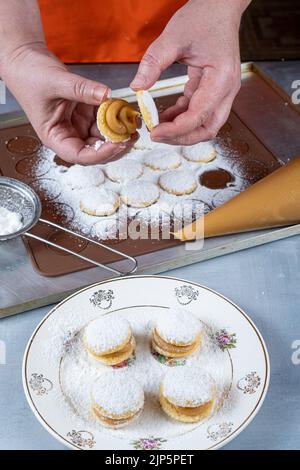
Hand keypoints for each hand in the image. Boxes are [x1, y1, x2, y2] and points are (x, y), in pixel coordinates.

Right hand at [1, 44, 136, 163]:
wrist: (26, 60)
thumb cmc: (30, 76)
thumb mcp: (56, 82)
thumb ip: (82, 90)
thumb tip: (106, 95)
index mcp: (55, 137)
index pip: (80, 155)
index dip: (100, 154)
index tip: (118, 144)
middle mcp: (68, 135)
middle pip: (96, 151)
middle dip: (115, 146)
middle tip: (132, 135)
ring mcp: (78, 125)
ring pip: (103, 137)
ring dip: (119, 132)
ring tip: (132, 122)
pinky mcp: (86, 114)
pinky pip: (104, 119)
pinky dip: (115, 116)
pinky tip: (124, 110)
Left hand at [131, 0, 248, 144]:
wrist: (219, 6)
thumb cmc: (203, 17)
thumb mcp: (174, 37)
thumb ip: (153, 62)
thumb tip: (137, 87)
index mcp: (221, 78)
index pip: (199, 115)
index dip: (176, 129)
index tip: (155, 132)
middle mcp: (227, 90)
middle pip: (207, 128)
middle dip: (182, 137)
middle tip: (156, 135)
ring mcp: (223, 92)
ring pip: (204, 125)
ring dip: (181, 130)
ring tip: (157, 125)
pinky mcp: (214, 91)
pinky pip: (199, 113)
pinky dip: (181, 118)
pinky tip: (163, 115)